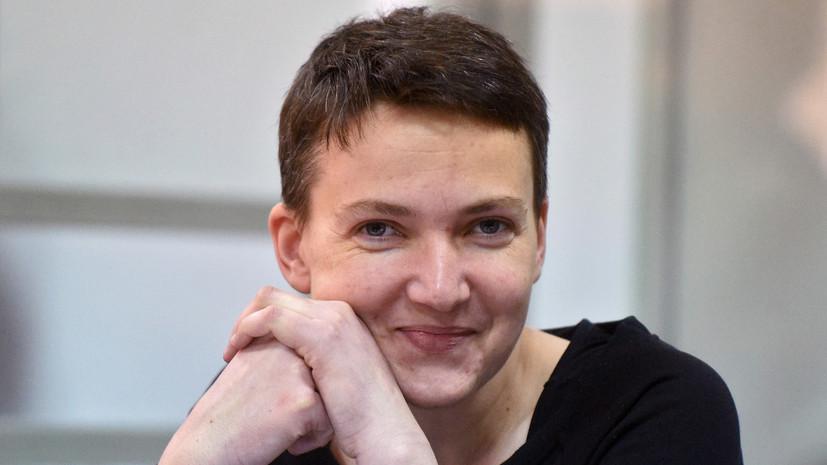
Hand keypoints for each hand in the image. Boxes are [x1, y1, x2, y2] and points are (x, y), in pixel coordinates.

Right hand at [159, 339, 331, 464]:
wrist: (206, 445)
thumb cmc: (227, 413)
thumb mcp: (248, 364)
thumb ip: (274, 348)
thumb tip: (306, 345)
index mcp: (274, 337)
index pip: (312, 360)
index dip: (295, 387)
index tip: (270, 398)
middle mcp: (287, 349)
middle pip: (325, 378)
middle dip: (308, 399)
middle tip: (271, 411)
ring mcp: (297, 373)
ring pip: (331, 400)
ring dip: (311, 420)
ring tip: (275, 424)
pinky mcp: (305, 401)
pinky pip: (327, 425)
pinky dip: (309, 439)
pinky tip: (279, 437)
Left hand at [224, 287, 436, 464]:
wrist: (384, 432)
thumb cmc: (361, 417)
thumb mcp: (335, 378)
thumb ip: (314, 360)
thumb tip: (287, 362)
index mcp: (342, 319)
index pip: (288, 304)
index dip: (260, 320)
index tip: (246, 346)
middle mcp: (338, 312)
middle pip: (275, 295)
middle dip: (248, 317)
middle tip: (234, 345)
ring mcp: (333, 320)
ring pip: (269, 300)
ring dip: (243, 323)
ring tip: (233, 350)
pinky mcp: (323, 334)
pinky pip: (271, 317)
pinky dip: (248, 329)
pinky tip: (239, 351)